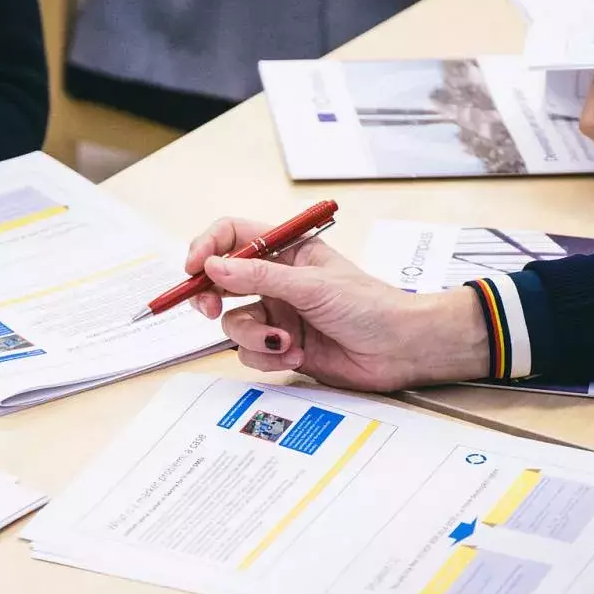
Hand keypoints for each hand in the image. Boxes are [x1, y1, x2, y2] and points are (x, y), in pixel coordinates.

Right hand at [185, 218, 489, 390]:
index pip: (233, 236)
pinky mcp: (283, 346)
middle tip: (208, 309)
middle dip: (210, 296)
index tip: (193, 267)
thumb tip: (213, 266)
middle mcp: (277, 280)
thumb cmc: (371, 307)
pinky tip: (296, 355)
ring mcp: (279, 314)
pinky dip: (268, 357)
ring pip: (234, 323)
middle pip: (220, 281)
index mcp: (287, 251)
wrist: (400, 350)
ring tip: (285, 341)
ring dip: (254, 336)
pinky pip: (251, 353)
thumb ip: (259, 276)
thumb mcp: (312, 285)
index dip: (207, 248)